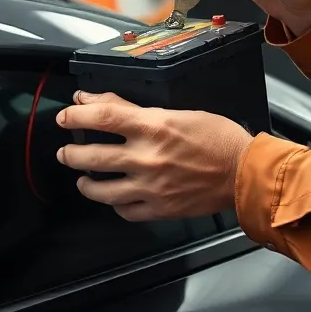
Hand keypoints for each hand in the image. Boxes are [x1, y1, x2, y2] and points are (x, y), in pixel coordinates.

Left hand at [56, 91, 254, 221]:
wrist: (244, 172)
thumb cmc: (218, 137)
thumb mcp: (177, 111)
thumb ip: (134, 108)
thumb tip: (97, 101)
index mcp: (153, 127)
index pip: (101, 117)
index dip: (76, 115)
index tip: (66, 116)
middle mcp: (146, 157)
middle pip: (91, 156)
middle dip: (70, 153)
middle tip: (66, 151)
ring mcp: (150, 186)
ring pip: (100, 190)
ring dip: (85, 183)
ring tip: (83, 178)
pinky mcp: (158, 208)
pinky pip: (124, 210)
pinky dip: (115, 204)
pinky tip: (115, 197)